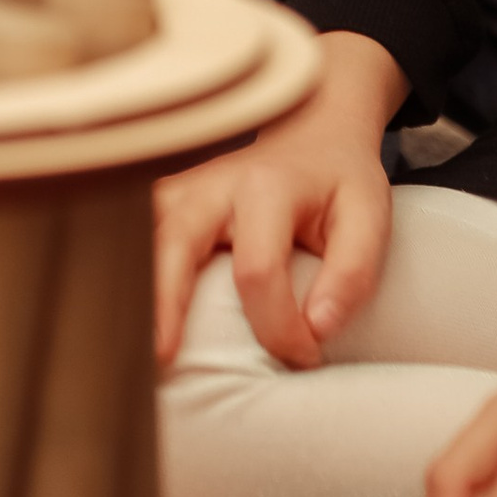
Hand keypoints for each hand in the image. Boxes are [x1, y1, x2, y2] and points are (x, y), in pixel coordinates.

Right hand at [150, 28, 402, 365]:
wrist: (312, 134)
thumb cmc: (339, 184)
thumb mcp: (368, 218)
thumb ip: (352, 274)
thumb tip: (318, 330)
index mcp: (267, 186)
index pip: (258, 269)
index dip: (278, 325)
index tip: (305, 357)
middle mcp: (213, 183)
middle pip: (175, 241)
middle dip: (165, 303)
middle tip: (160, 361)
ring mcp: (182, 191)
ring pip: (141, 235)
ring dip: (134, 288)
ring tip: (130, 346)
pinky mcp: (167, 203)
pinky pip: (134, 237)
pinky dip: (128, 276)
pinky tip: (129, 318)